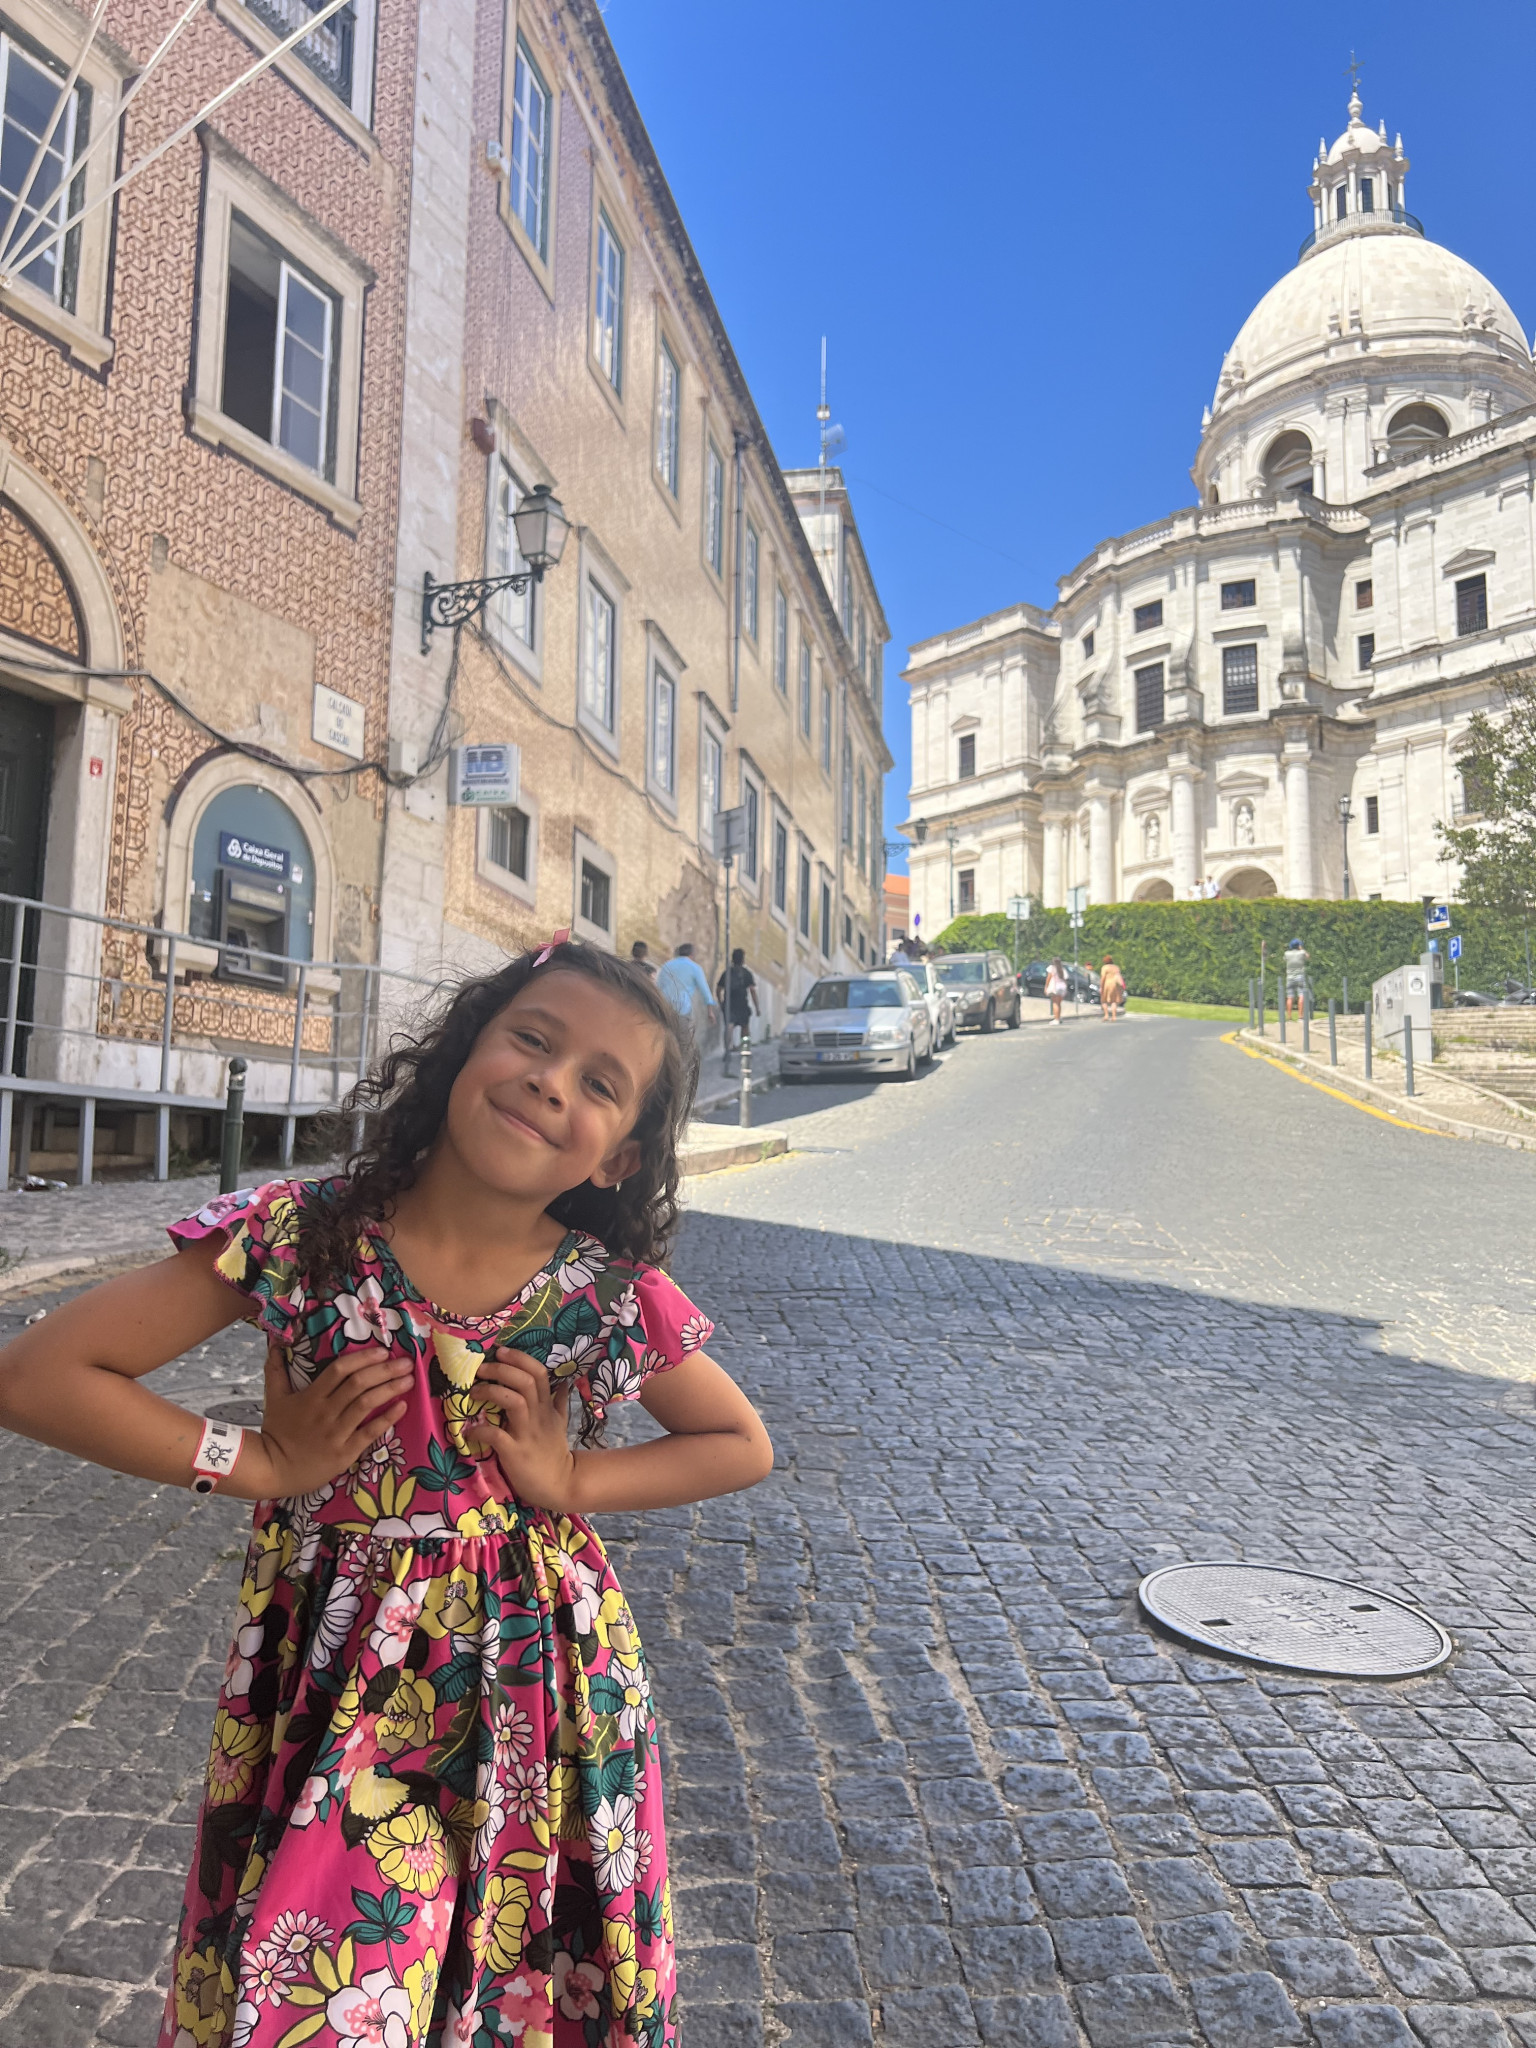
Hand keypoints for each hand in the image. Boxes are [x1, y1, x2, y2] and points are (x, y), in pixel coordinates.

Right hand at [239, 1344, 412, 1497]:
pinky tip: (402, 1407)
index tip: (383, 1351)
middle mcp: (326, 1411)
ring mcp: (336, 1432)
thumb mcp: (275, 1398)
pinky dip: (387, 1419)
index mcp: (311, 1396)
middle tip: (406, 1362)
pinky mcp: (345, 1452)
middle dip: (385, 1370)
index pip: (340, 1370)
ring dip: (390, 1389)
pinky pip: (369, 1433)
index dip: (363, 1358)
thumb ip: (276, 1371)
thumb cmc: (277, 1432)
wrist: (273, 1470)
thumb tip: (274, 1345)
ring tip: (409, 1380)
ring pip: (366, 1404)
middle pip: (358, 1384)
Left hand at [463, 1347, 577, 1510]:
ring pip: (514, 1401)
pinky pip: (496, 1436)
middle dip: (501, 1370)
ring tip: (473, 1393)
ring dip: (491, 1392)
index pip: (539, 1373)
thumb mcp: (561, 1424)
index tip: (501, 1352)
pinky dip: (480, 1430)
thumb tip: (564, 1383)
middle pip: (525, 1382)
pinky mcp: (515, 1453)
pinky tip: (468, 1432)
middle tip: (480, 1368)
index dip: (519, 1359)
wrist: (560, 1485)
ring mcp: (527, 1434)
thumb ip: (559, 1403)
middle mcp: (538, 1416)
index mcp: (546, 1407)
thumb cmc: (554, 1453)